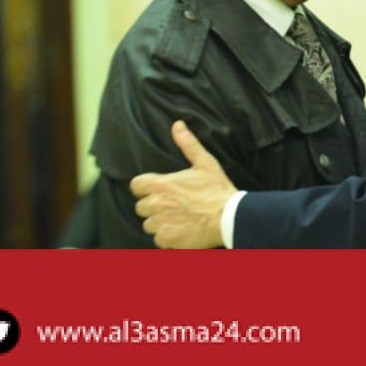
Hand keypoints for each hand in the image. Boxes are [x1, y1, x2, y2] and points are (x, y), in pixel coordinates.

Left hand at [130, 120, 235, 247]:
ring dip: (160, 223)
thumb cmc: (217, 190)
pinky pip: (159, 240)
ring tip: (179, 219)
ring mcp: (160, 224)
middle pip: (141, 207)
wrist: (229, 217)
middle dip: (154, 206)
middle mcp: (156, 205)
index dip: (145, 187)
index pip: (136, 185)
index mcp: (162, 185)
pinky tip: (182, 231)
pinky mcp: (167, 240)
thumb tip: (177, 125)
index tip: (156, 189)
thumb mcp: (205, 163)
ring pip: (149, 225)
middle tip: (173, 206)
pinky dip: (168, 238)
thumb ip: (188, 144)